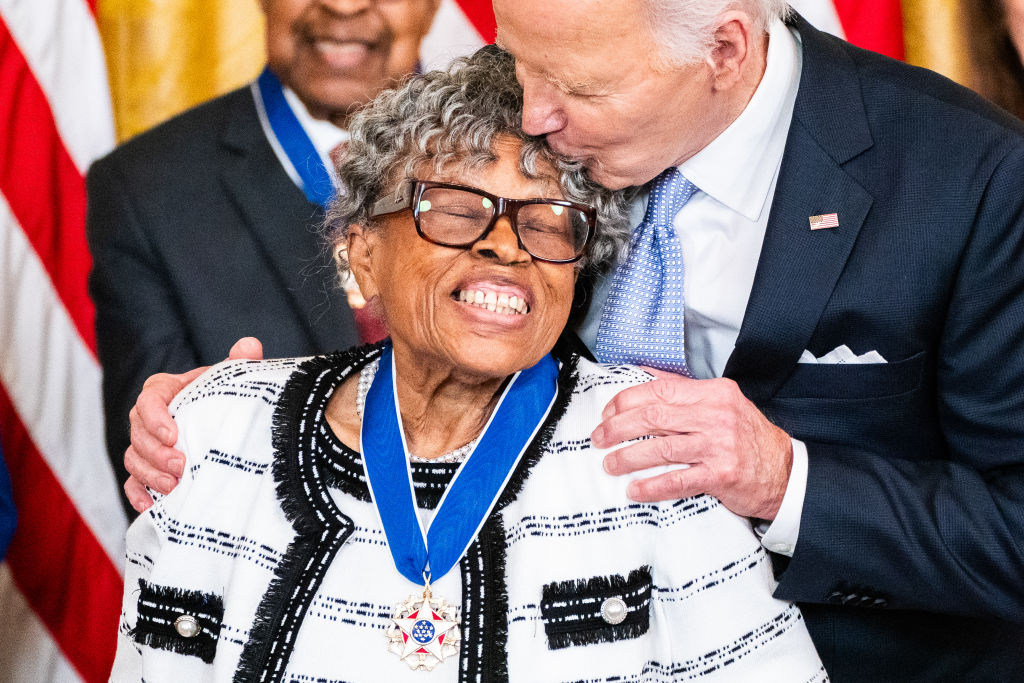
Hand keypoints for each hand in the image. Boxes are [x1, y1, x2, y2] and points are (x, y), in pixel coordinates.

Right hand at [123, 337, 264, 511]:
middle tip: (181, 466)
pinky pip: (132, 482)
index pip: (149, 400)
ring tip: (174, 487)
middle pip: (137, 433)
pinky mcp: (147, 468)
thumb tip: (250, 346)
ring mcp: (145, 444)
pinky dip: (138, 494)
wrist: (222, 418)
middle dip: (155, 452)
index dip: (156, 418)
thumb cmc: (222, 396)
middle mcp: (148, 418)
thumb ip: (239, 362)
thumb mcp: (231, 379)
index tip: (174, 435)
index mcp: (164, 390)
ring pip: (133, 458)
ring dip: (150, 474)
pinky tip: (151, 506)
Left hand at [591, 368, 792, 520]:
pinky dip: (651, 486)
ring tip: (610, 464)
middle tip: (599, 438)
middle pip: (654, 416)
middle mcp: (716, 416)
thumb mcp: (722, 403)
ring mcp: (719, 446)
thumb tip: (644, 377)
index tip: (608, 412)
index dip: (626, 400)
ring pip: (661, 448)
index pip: (659, 389)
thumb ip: (685, 392)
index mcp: (713, 393)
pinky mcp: (720, 476)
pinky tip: (634, 490)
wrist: (785, 471)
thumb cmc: (748, 438)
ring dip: (628, 457)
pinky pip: (677, 480)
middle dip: (619, 427)